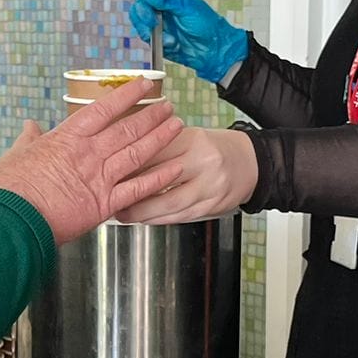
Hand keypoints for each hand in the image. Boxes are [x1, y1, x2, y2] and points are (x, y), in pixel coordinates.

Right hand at [0, 80, 185, 243]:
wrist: (12, 219)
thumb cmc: (10, 189)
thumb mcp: (16, 154)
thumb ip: (29, 139)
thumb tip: (30, 127)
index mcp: (68, 138)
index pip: (104, 109)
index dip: (127, 95)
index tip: (144, 84)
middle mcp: (89, 154)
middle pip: (128, 129)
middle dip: (151, 115)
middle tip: (168, 105)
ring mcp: (99, 178)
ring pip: (138, 153)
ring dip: (160, 138)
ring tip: (176, 125)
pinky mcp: (104, 204)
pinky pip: (138, 189)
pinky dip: (158, 178)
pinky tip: (175, 168)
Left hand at [115, 127, 258, 224]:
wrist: (249, 163)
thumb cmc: (212, 149)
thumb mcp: (187, 137)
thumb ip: (160, 147)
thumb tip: (122, 161)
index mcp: (194, 140)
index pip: (155, 152)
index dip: (129, 165)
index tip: (108, 171)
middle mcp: (204, 163)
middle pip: (160, 179)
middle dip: (131, 191)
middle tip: (108, 198)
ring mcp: (211, 187)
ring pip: (170, 203)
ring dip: (143, 212)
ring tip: (123, 214)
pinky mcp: (213, 205)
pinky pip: (181, 216)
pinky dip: (160, 219)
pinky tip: (145, 219)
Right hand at [129, 0, 249, 85]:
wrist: (215, 51)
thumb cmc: (207, 25)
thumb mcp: (187, 7)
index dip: (143, 0)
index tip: (148, 8)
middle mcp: (161, 12)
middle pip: (138, 10)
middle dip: (144, 17)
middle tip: (154, 24)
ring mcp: (160, 28)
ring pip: (139, 26)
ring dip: (150, 32)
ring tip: (169, 39)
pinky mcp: (160, 43)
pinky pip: (148, 42)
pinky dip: (158, 44)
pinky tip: (172, 44)